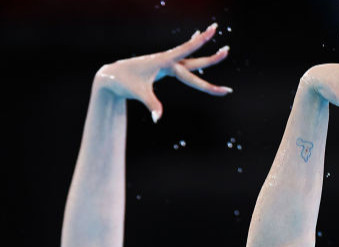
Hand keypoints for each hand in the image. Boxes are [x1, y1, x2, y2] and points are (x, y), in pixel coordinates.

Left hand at [94, 23, 231, 122]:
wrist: (111, 76)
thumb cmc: (124, 83)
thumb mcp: (138, 93)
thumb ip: (151, 104)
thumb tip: (158, 118)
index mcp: (163, 61)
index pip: (187, 53)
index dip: (202, 45)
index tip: (215, 37)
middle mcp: (166, 60)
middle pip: (194, 60)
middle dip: (211, 58)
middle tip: (227, 50)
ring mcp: (165, 63)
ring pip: (190, 60)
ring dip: (205, 56)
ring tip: (222, 50)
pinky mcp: (162, 67)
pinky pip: (181, 60)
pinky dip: (190, 50)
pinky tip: (195, 39)